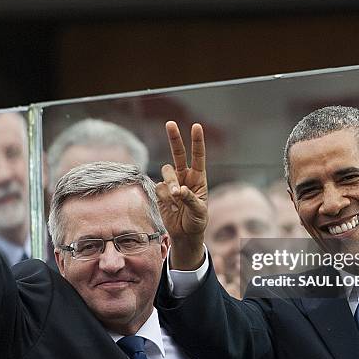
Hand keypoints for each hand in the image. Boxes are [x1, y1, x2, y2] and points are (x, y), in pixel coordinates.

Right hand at [156, 121, 207, 269]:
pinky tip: (171, 207)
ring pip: (167, 173)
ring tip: (177, 200)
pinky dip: (165, 198)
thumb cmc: (197, 221)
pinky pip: (159, 188)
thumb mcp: (199, 212)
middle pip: (178, 154)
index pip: (198, 157)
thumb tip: (178, 190)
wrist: (184, 234)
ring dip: (171, 184)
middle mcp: (185, 177)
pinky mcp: (161, 192)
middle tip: (170, 123)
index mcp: (199, 178)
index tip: (196, 126)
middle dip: (174, 139)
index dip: (197, 142)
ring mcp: (172, 184)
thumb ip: (190, 199)